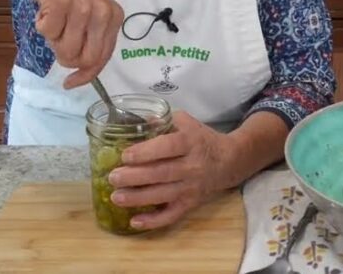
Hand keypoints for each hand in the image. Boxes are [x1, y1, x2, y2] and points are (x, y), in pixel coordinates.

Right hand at [15, 0, 122, 87]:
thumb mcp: (88, 13)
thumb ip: (91, 40)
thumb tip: (83, 72)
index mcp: (113, 17)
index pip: (102, 58)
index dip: (85, 76)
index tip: (69, 83)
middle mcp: (103, 13)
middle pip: (82, 59)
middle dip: (65, 55)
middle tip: (58, 36)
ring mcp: (82, 7)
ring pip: (64, 49)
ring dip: (52, 37)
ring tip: (54, 17)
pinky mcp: (60, 2)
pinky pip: (47, 33)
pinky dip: (41, 25)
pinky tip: (45, 9)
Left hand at [106, 112, 232, 229]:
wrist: (230, 161)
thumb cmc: (202, 140)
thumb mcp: (187, 123)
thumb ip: (164, 121)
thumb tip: (140, 122)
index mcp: (190, 143)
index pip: (167, 147)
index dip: (146, 152)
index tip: (125, 155)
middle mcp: (192, 166)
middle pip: (161, 173)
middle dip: (135, 177)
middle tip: (113, 177)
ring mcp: (191, 187)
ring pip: (163, 195)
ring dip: (138, 198)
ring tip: (116, 197)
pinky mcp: (190, 203)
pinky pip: (171, 215)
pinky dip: (153, 221)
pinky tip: (134, 222)